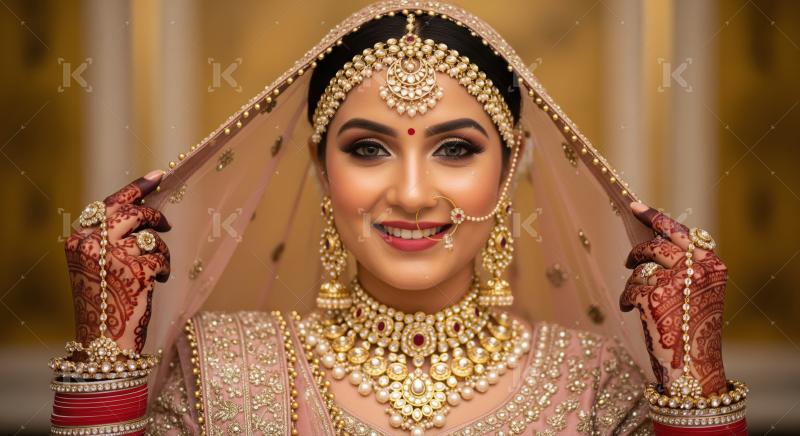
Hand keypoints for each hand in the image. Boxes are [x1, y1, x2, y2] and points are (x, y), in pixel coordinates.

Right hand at [64, 169, 170, 352]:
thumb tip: (141, 211)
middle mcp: (92, 244)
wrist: (105, 343)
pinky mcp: (136, 269)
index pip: (108, 204)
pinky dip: (164, 268)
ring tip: (155, 271)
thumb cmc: (105, 304)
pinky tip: (156, 283)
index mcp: (79, 240)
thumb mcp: (97, 266)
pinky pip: (161, 256)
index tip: (159, 175)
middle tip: (166, 222)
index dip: (136, 188)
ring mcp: (113, 256)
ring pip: (150, 235)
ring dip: (160, 251)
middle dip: (153, 214)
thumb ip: (110, 240)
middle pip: (131, 212)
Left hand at [620, 202, 727, 394]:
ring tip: (638, 301)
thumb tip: (654, 244)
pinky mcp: (653, 295)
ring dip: (635, 282)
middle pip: (657, 245)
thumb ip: (685, 268)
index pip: (681, 233)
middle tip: (628, 259)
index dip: (657, 219)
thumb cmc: (691, 330)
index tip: (635, 206)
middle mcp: (696, 269)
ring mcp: (675, 281)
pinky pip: (630, 287)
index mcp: (712, 266)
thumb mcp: (699, 293)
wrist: (691, 368)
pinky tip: (633, 312)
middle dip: (639, 250)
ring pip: (642, 267)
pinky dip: (627, 300)